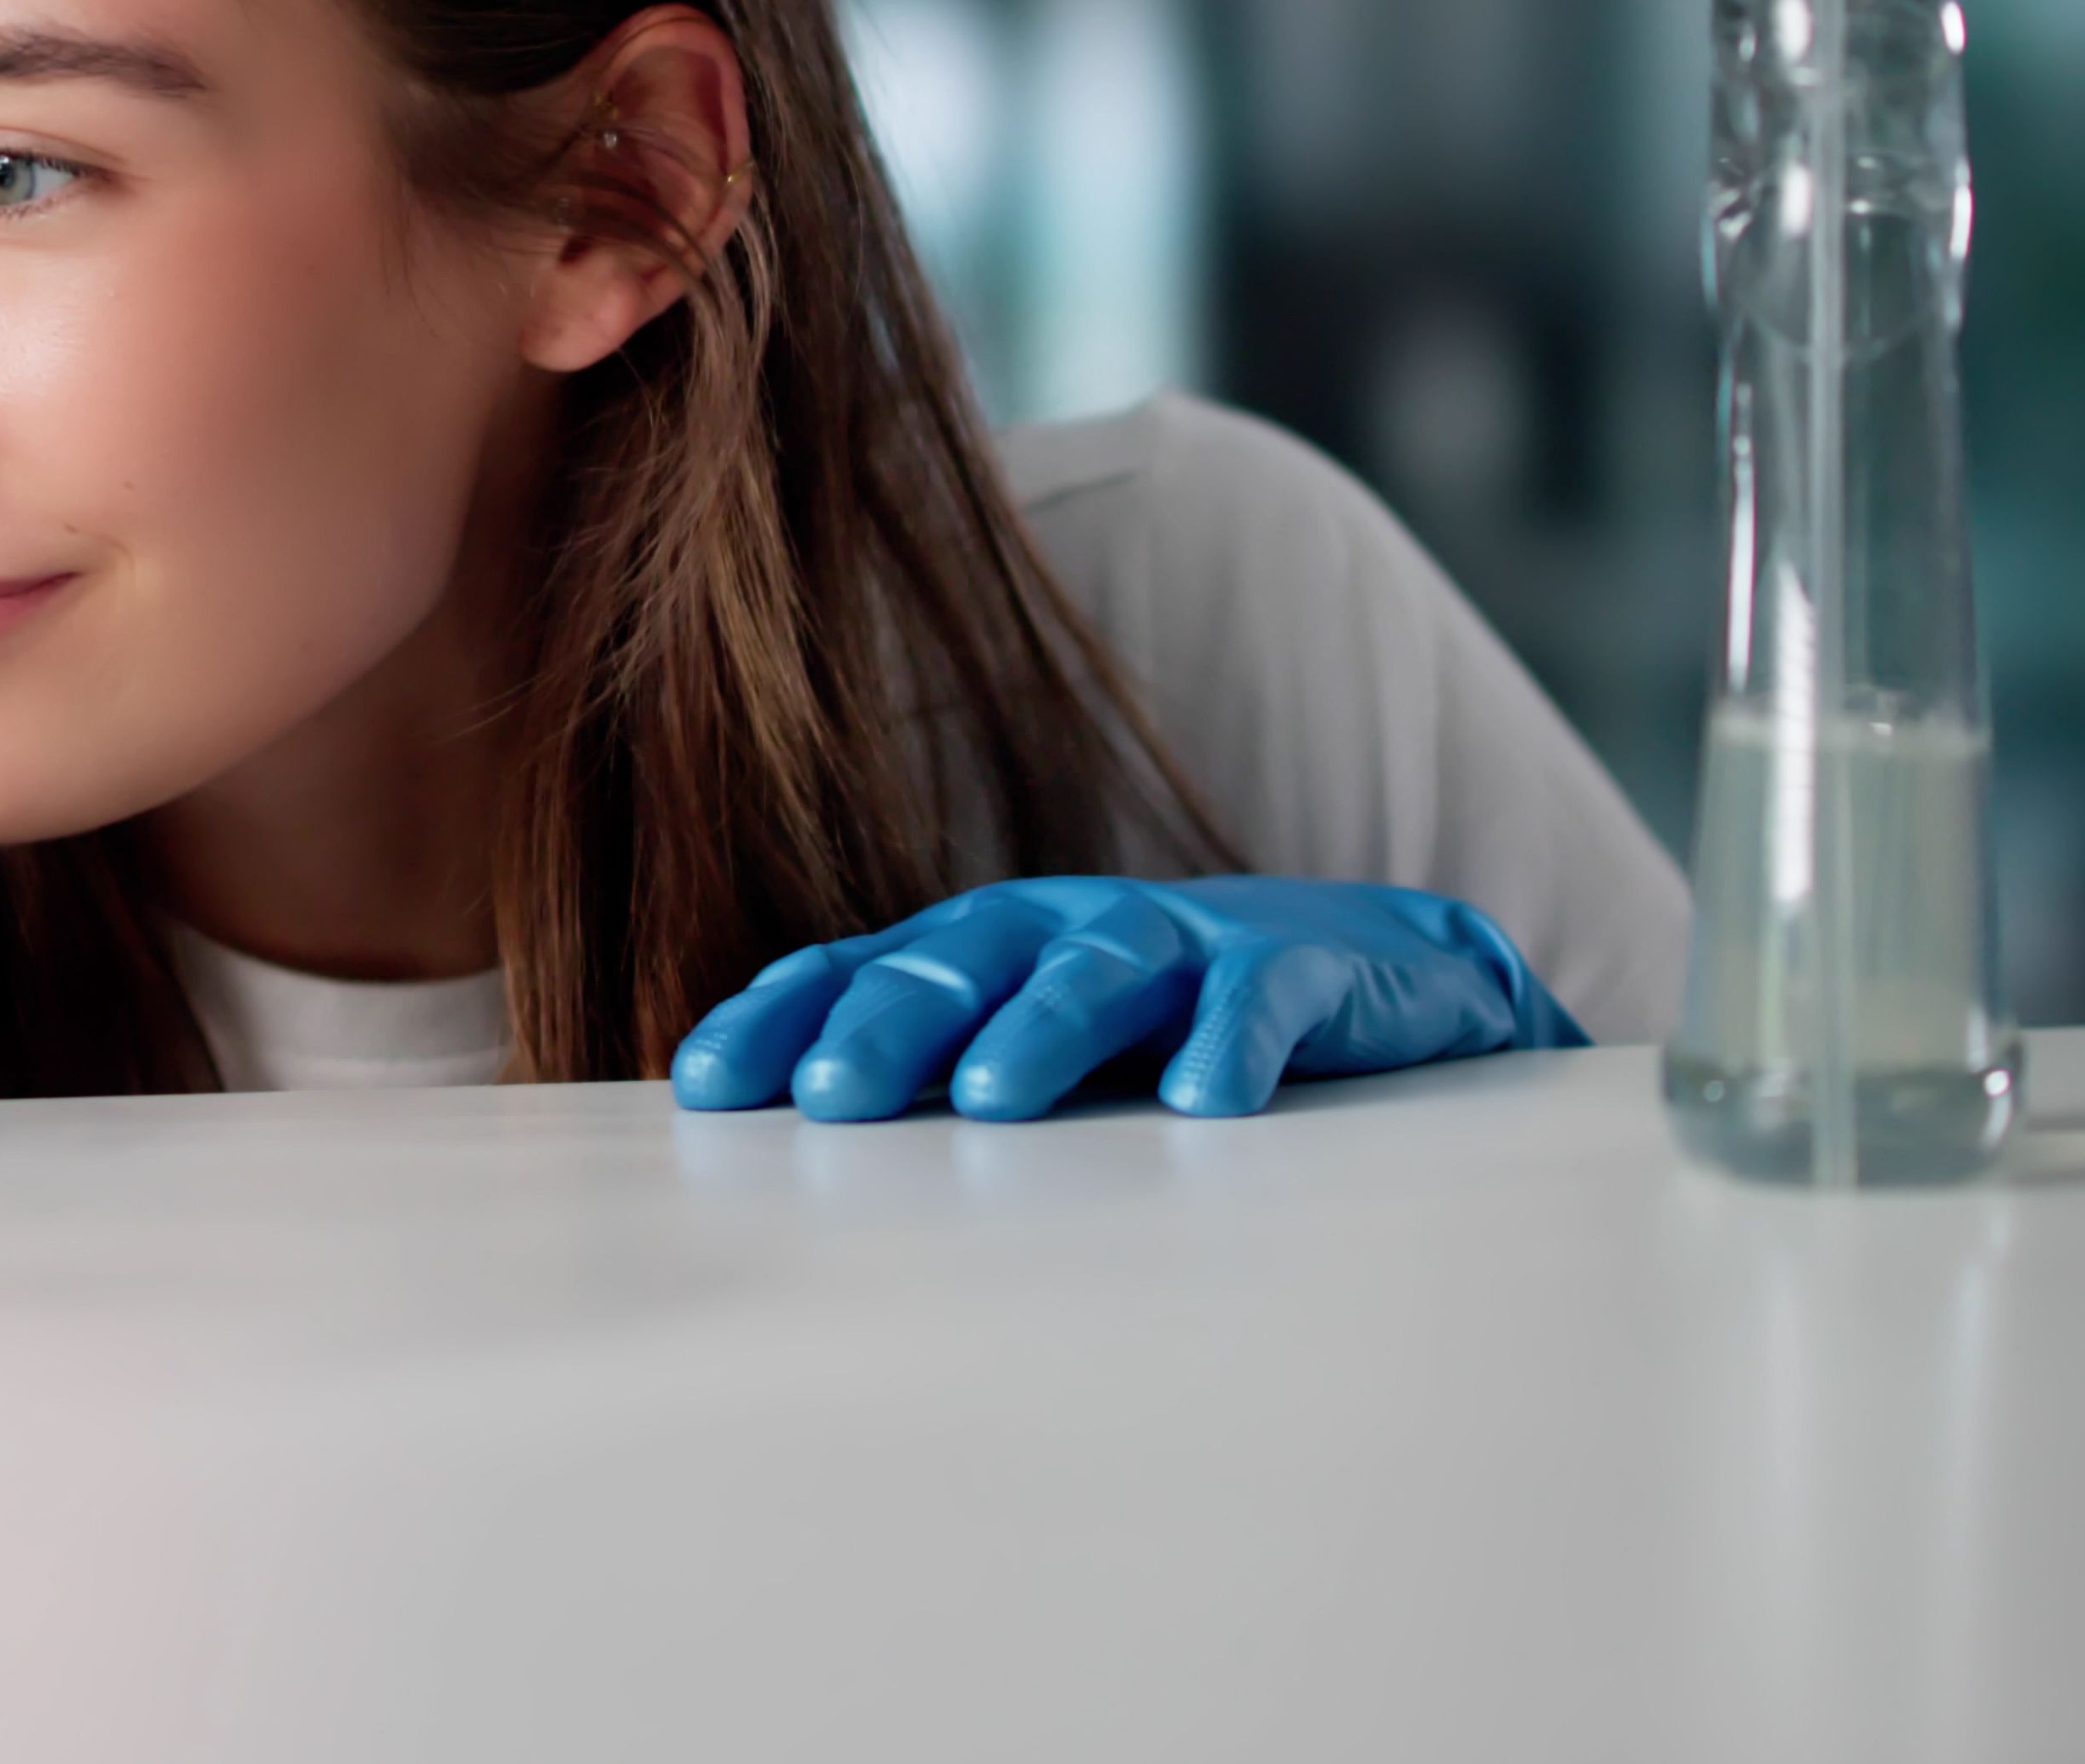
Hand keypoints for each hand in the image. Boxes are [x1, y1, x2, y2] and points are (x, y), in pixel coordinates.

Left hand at [667, 875, 1580, 1122]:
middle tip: (832, 1097)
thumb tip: (794, 1158)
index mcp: (987, 945)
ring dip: (1039, 1030)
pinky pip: (1258, 1000)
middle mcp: (1066, 927)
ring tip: (989, 1102)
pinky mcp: (1298, 966)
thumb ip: (936, 1079)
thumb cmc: (1169, 1021)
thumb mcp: (1041, 1042)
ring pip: (1094, 970)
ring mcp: (1181, 939)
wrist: (1381, 966)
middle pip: (958, 958)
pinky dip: (1229, 1044)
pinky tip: (1197, 1106)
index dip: (777, 1016)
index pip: (857, 968)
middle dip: (887, 1024)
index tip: (703, 1087)